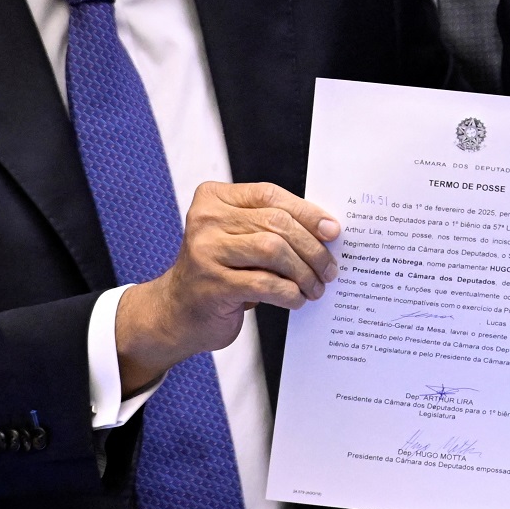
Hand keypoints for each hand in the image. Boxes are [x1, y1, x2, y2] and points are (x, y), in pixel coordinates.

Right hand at [116, 181, 338, 393]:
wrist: (176, 312)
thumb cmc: (218, 272)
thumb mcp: (239, 239)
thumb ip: (270, 227)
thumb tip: (327, 230)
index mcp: (213, 199)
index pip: (270, 196)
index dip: (307, 212)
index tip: (333, 231)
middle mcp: (206, 220)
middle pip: (276, 224)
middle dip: (311, 248)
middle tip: (329, 269)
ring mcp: (206, 252)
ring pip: (273, 250)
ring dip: (303, 272)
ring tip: (315, 287)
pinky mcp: (213, 285)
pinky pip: (265, 283)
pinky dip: (289, 293)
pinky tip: (296, 300)